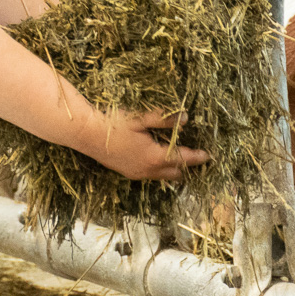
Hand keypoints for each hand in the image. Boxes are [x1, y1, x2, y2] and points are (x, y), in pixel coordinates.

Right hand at [82, 109, 210, 181]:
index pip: (182, 159)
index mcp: (154, 157)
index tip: (209, 156)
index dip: (197, 157)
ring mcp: (135, 173)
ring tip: (183, 163)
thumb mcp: (141, 118)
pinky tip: (160, 161)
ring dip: (173, 170)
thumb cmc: (114, 123)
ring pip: (161, 177)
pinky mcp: (126, 172)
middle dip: (187, 167)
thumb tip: (186, 118)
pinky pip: (150, 175)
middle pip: (174, 173)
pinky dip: (160, 171)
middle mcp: (146, 170)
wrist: (85, 134)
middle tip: (198, 160)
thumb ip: (164, 118)